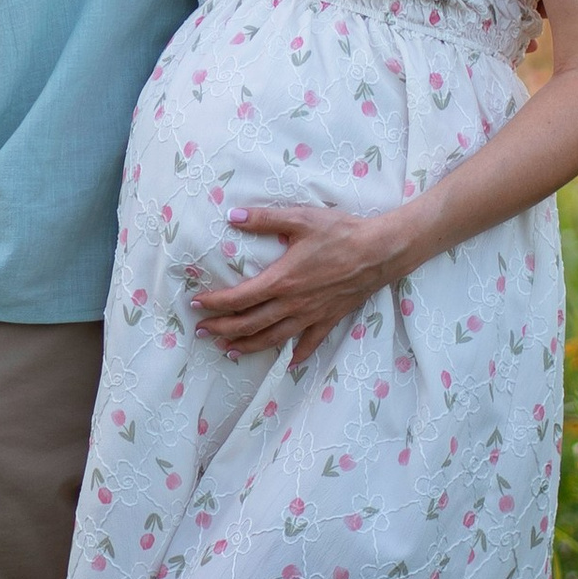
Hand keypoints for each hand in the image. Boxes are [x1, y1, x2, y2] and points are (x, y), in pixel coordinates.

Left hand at [191, 200, 418, 369]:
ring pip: (273, 338)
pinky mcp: (330, 319)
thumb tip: (233, 215)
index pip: (239, 298)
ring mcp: (311, 315)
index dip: (215, 303)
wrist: (381, 252)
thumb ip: (265, 219)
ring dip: (248, 346)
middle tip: (202, 332)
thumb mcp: (300, 218)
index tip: (196, 304)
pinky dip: (297, 355)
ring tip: (229, 351)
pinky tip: (288, 363)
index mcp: (281, 280)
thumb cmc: (341, 233)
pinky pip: (310, 343)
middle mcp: (293, 304)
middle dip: (222, 329)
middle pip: (250, 323)